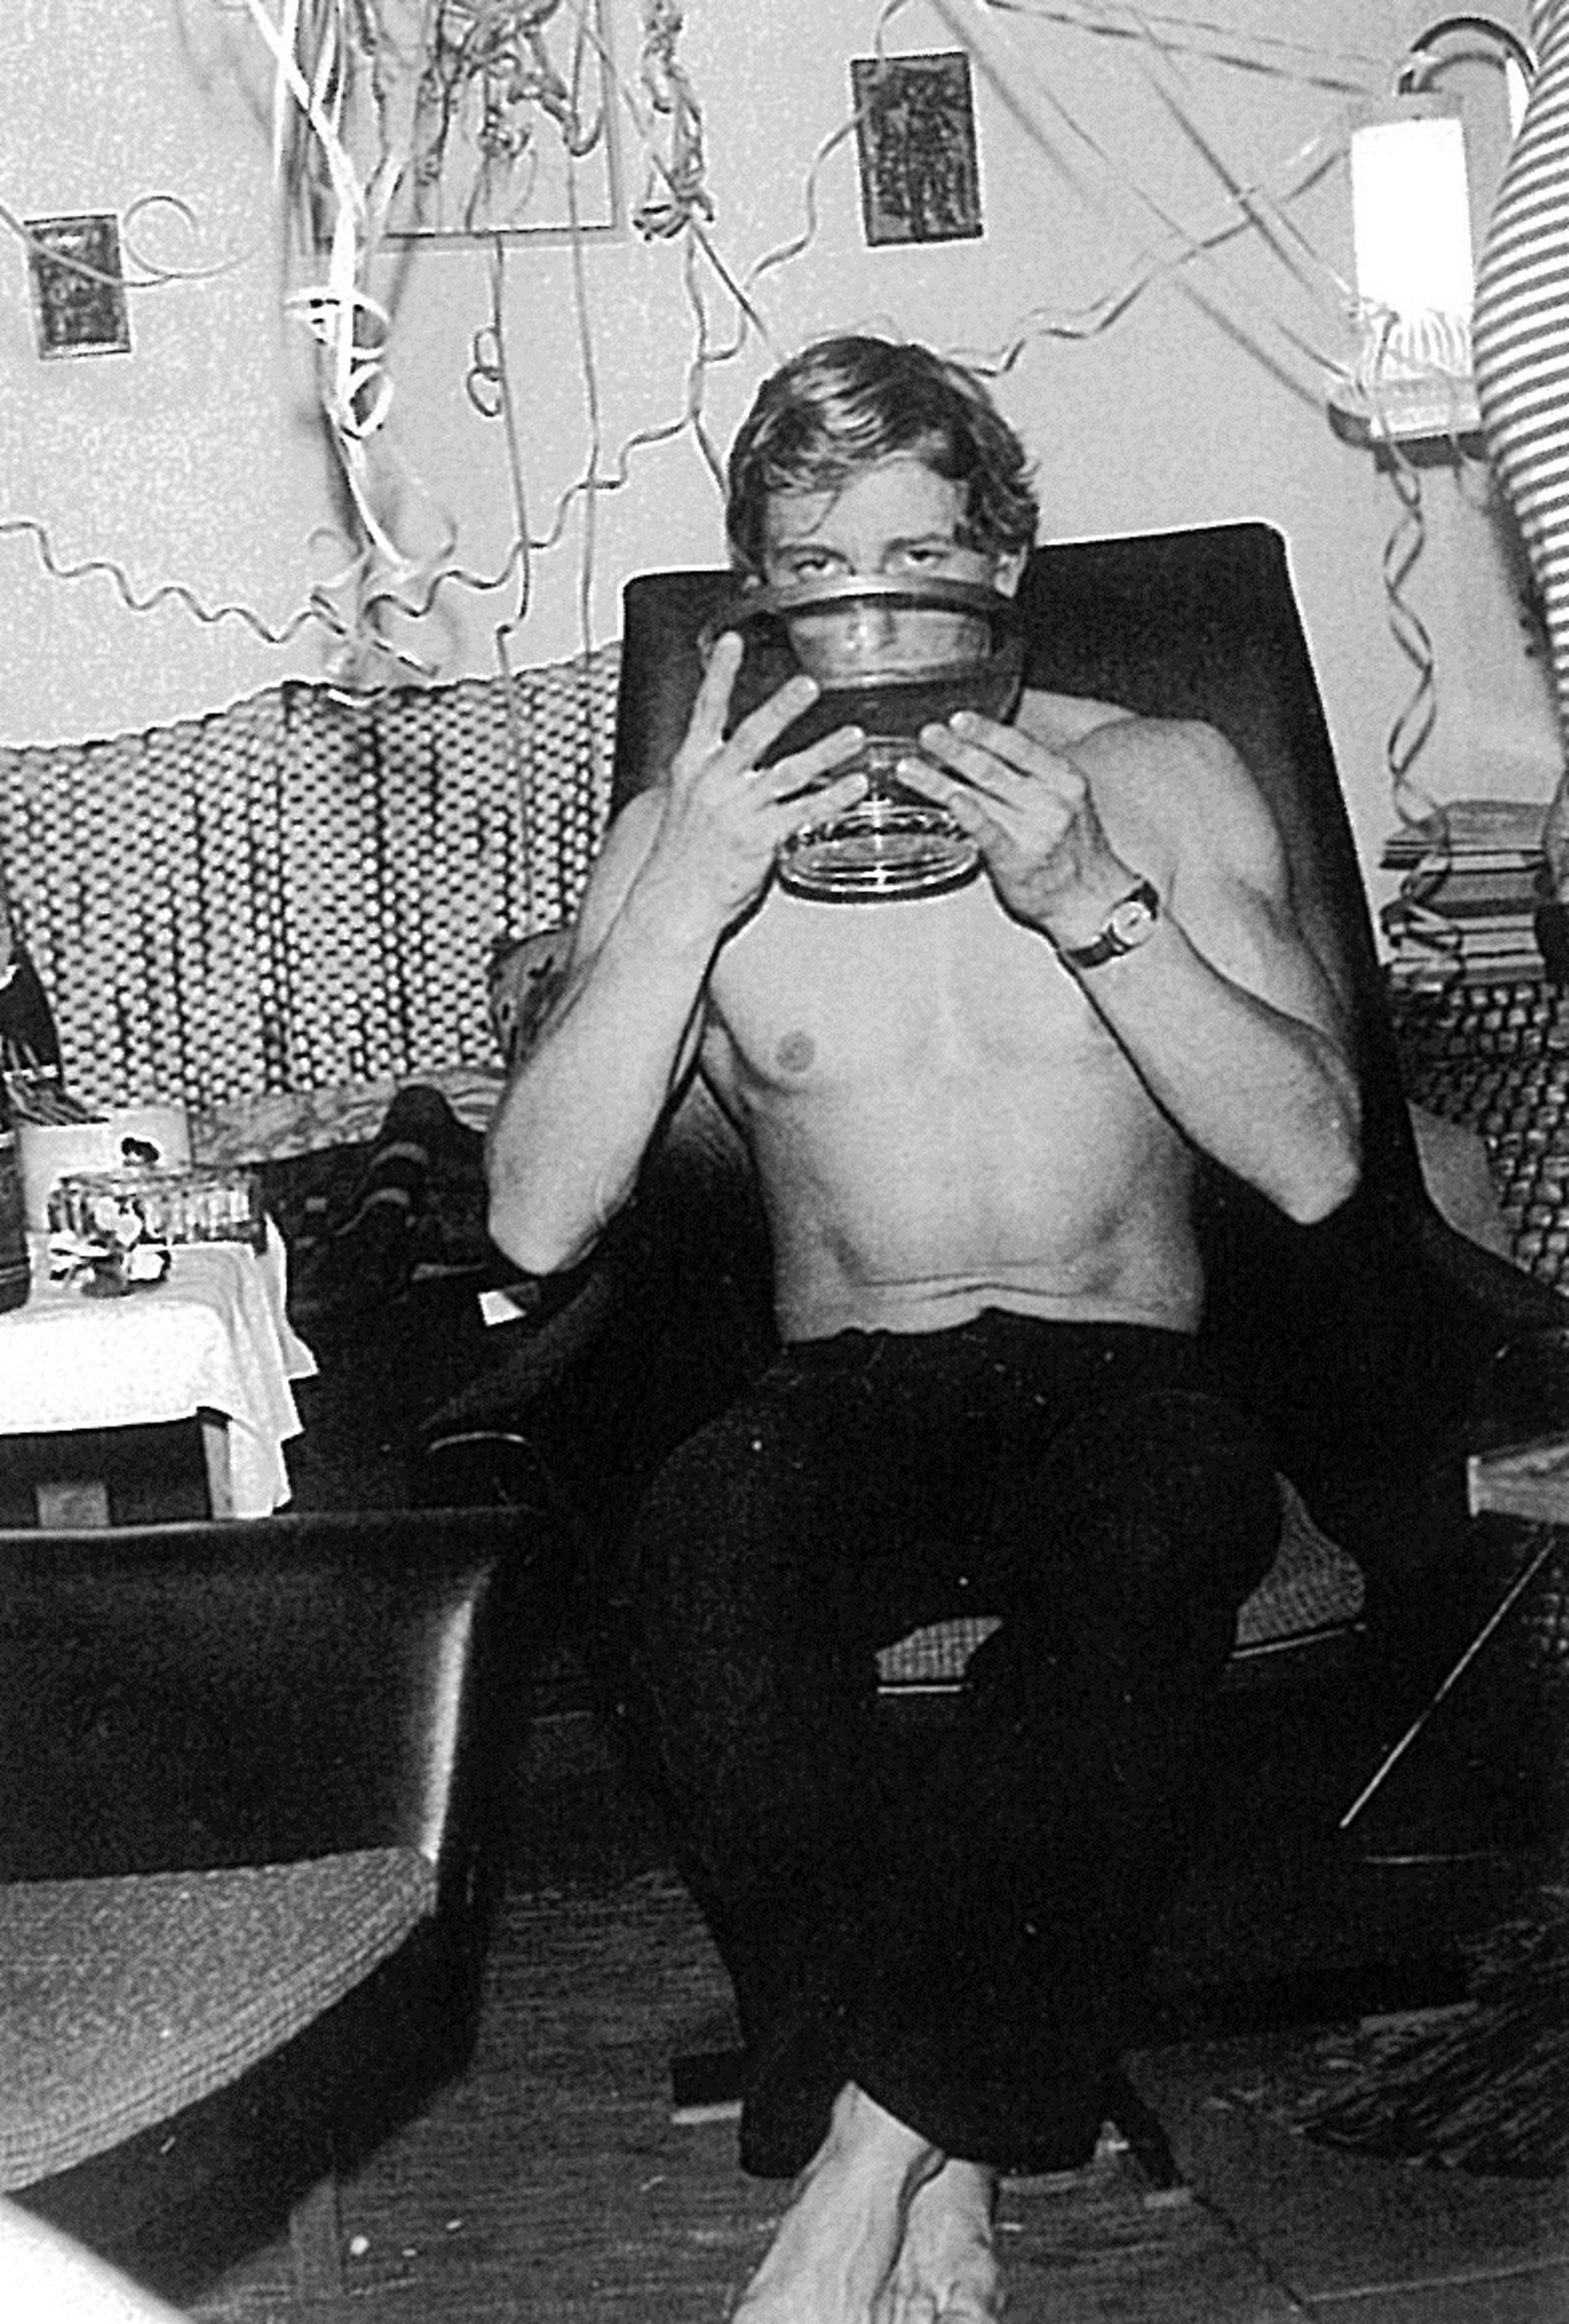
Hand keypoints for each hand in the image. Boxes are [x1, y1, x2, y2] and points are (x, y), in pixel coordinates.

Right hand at [646, 632, 866, 930]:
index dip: (719, 674)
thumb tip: (733, 752)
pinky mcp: (758, 840)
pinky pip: (803, 812)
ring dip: (825, 752)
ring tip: (854, 738)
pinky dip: (833, 798)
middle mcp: (713, 783)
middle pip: (751, 735)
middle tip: (808, 684)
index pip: (704, 710)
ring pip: (787, 774)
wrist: (673, 903)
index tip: (732, 640)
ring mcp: (737, 811)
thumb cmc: (682, 856)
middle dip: (781, 708)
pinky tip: (854, 786)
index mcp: (691, 766)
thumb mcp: (684, 802)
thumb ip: (712, 772)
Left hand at [898, 710, 1132, 935]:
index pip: (1020, 746)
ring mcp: (1035, 832)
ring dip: (938, 780)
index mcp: (1064, 779)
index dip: (986, 731)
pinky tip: (951, 801)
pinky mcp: (1018, 861)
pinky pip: (989, 833)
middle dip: (955, 749)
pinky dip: (968, 814)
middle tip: (928, 735)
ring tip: (909, 769)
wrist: (1093, 899)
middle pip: (994, 768)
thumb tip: (982, 747)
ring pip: (980, 797)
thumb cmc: (1072, 848)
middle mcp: (1051, 802)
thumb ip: (1031, 774)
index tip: (959, 719)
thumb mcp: (1066, 799)